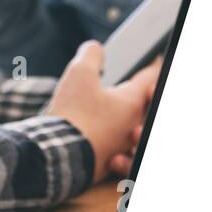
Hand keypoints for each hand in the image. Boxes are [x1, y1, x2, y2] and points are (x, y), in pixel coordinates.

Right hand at [45, 42, 160, 182]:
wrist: (58, 157)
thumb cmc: (73, 116)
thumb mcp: (79, 74)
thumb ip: (91, 55)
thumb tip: (95, 48)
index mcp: (133, 102)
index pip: (151, 77)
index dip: (152, 64)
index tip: (153, 59)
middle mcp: (133, 126)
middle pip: (145, 105)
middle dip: (141, 93)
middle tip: (137, 86)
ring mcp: (122, 146)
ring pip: (132, 128)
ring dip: (128, 119)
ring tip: (116, 111)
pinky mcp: (107, 162)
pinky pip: (117, 149)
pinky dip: (113, 141)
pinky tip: (102, 135)